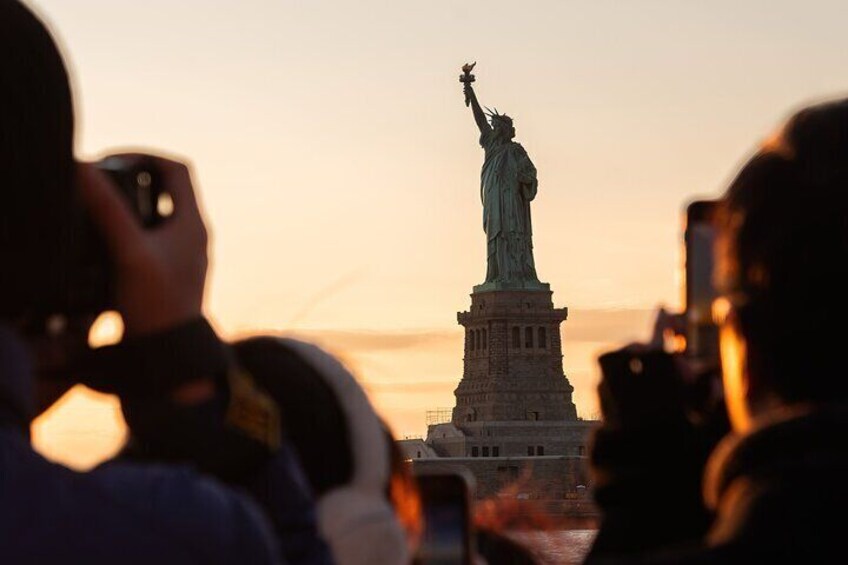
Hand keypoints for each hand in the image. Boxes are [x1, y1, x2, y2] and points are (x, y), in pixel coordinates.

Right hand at [78, 154, 208, 335]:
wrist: (169, 357)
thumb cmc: (157, 306)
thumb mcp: (129, 252)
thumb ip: (107, 210)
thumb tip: (84, 168)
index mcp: (193, 223)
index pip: (177, 169)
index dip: (144, 155)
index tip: (110, 160)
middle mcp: (192, 236)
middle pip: (165, 189)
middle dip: (130, 180)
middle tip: (98, 184)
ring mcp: (182, 256)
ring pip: (155, 216)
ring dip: (126, 207)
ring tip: (96, 209)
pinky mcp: (168, 275)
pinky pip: (148, 241)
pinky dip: (126, 233)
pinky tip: (102, 243)